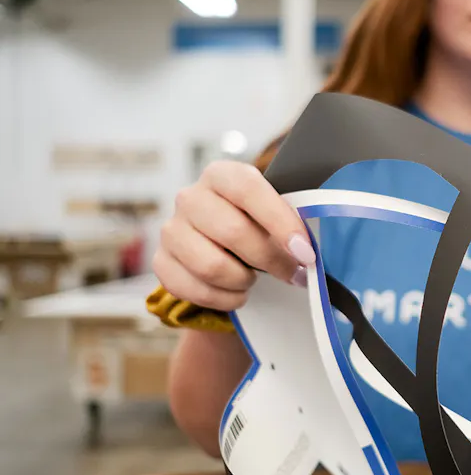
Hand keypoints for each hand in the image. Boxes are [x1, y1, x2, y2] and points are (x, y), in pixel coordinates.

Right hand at [152, 160, 315, 311]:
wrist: (220, 248)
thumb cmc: (255, 226)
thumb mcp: (272, 213)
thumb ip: (289, 224)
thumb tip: (306, 252)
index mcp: (221, 175)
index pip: (248, 189)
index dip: (280, 222)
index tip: (305, 252)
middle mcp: (190, 197)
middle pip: (232, 232)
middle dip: (270, 260)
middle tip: (292, 273)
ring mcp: (171, 230)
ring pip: (212, 266)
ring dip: (243, 280)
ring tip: (254, 278)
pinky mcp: (161, 263)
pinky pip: (195, 290)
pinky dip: (224, 299)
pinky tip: (236, 293)